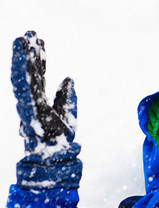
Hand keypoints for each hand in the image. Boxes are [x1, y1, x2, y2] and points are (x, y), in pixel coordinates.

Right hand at [11, 31, 76, 155]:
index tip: (40, 42)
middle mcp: (32, 101)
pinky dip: (22, 72)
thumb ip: (67, 96)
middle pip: (30, 72)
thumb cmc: (60, 139)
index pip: (39, 75)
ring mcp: (29, 105)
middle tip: (30, 33)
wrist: (56, 156)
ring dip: (22, 57)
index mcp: (40, 101)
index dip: (39, 58)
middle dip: (29, 53)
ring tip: (23, 38)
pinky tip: (23, 57)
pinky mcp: (29, 109)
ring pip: (24, 76)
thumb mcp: (68, 113)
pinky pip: (24, 87)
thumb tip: (68, 78)